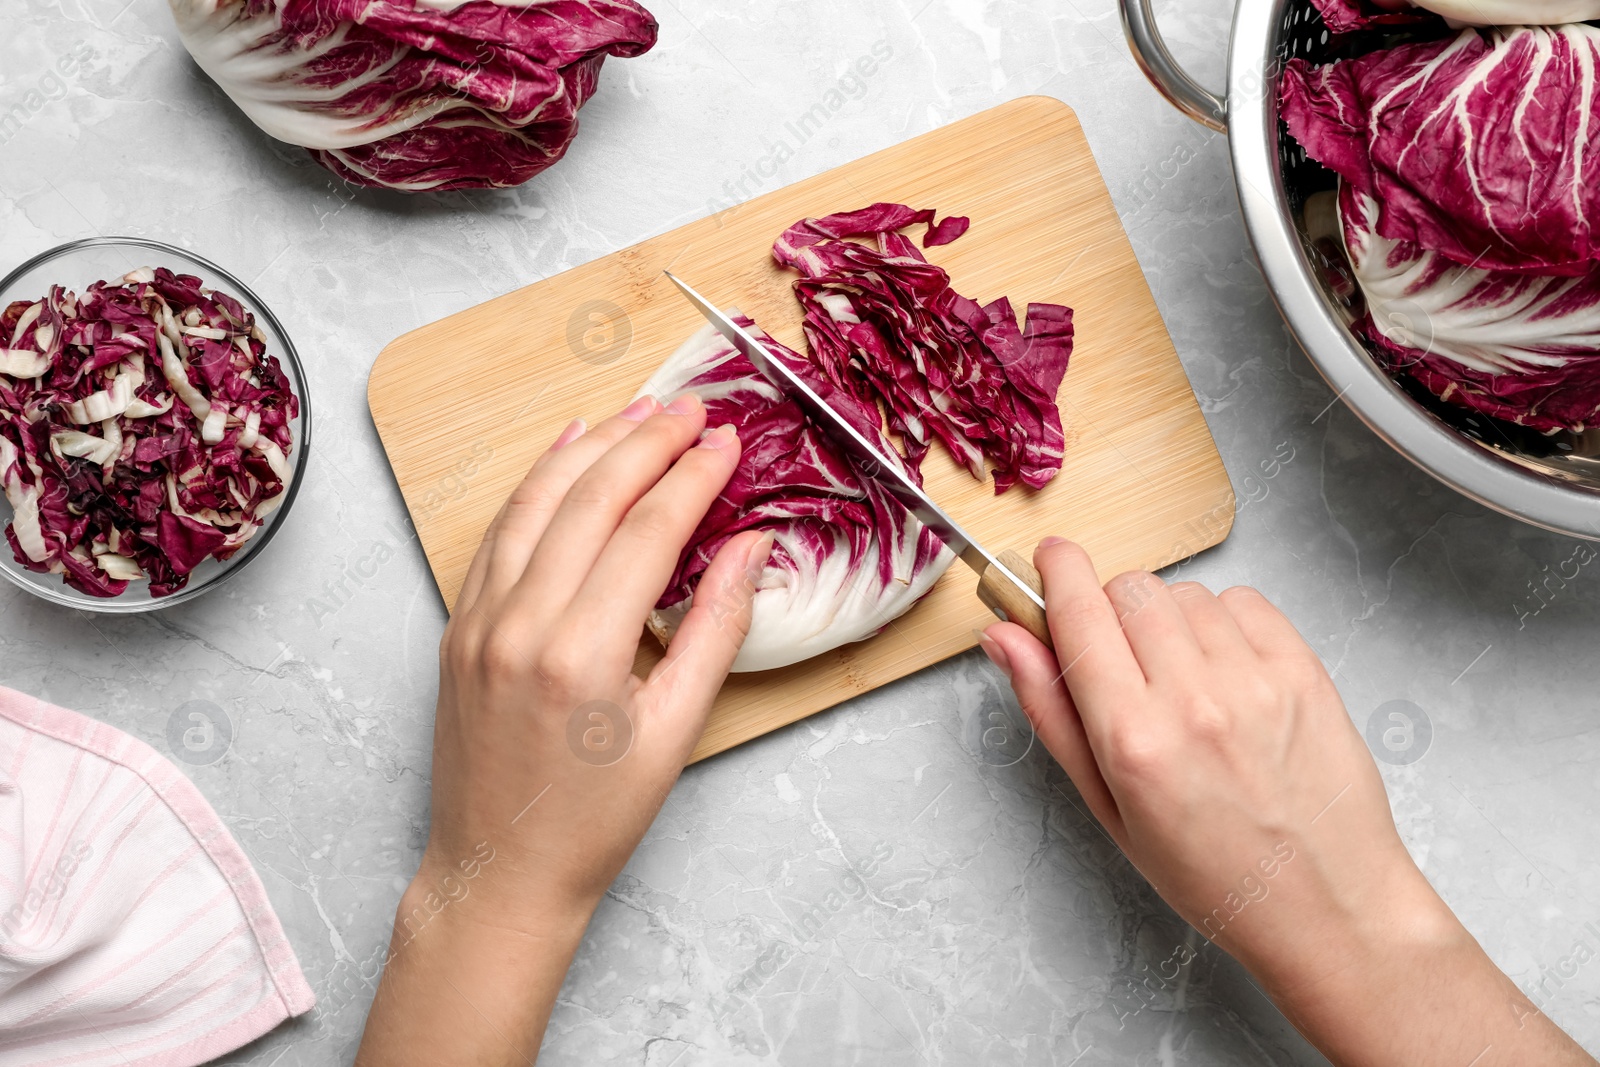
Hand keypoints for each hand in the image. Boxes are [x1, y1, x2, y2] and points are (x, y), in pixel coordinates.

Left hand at [357, 393, 770, 1066]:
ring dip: (590, 446)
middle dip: (646, 442)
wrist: (497, 873)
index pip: (646, 531)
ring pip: (537, 502)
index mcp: (582, 653)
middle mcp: (521, 624)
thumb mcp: (675, 734)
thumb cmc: (593, 819)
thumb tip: (751, 548)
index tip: (726, 441)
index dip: (692, 477)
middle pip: (591, 498)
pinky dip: (534, 483)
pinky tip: (564, 452)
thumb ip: (716, 630)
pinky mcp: (457, 627)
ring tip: (637, 411)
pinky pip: (498, 533)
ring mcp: (479, 621)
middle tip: (691, 409)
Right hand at [980, 538, 1594, 1066]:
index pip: (1080, 614)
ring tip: (1186, 683)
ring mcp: (1255, 681)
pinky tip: (1228, 676)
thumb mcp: (1107, 808)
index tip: (1051, 556)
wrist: (1325, 905)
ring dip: (1171, 620)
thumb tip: (1005, 637)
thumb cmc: (1212, 872)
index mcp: (1132, 740)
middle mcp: (1192, 701)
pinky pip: (1244, 601)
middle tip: (1125, 660)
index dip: (1057, 572)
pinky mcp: (1303, 670)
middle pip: (1130, 589)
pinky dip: (1225, 623)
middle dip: (1113, 609)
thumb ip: (1051, 711)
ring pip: (1185, 593)